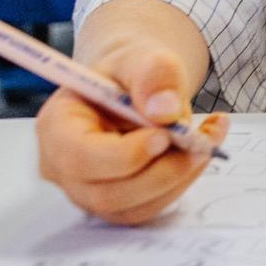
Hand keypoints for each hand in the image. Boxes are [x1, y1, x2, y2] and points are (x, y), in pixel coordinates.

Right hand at [34, 34, 224, 224]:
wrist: (135, 86)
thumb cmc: (130, 73)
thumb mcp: (143, 57)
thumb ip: (154, 75)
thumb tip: (165, 111)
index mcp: (57, 126)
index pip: (79, 158)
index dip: (123, 155)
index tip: (164, 135)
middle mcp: (63, 167)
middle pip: (107, 193)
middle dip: (161, 172)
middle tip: (200, 142)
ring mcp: (87, 191)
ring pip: (133, 207)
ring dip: (178, 178)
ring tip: (208, 139)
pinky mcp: (116, 202)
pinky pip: (149, 207)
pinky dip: (182, 182)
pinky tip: (202, 149)